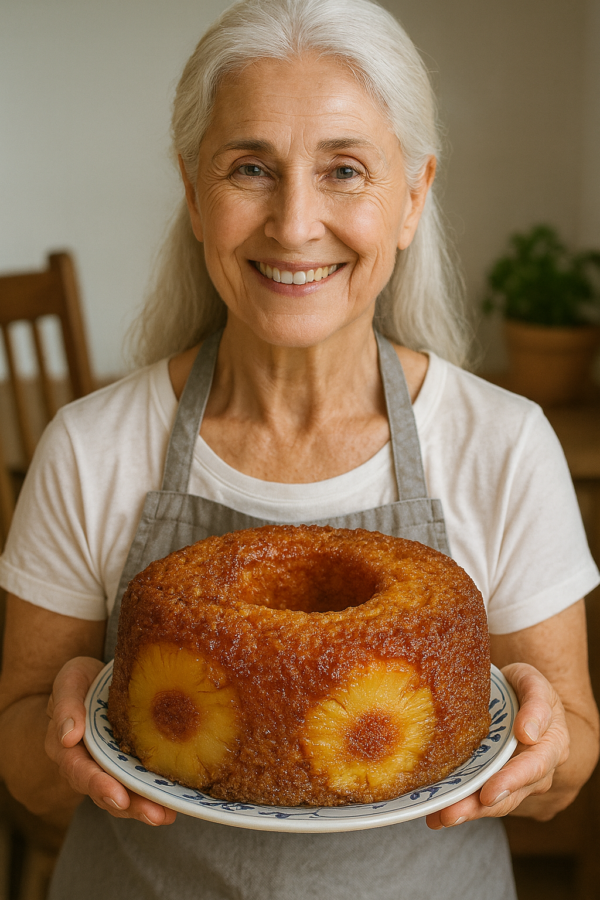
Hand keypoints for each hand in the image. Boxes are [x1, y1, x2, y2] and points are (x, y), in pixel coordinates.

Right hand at [45, 657, 176, 825]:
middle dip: (130, 805)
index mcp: (67, 748)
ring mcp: (109, 767)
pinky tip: (175, 801)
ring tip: (167, 815)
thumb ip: (66, 705)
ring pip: (124, 794)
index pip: (80, 771)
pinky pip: (140, 783)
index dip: (98, 786)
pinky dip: (155, 794)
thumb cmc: (82, 679)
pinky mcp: (129, 764)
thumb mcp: (70, 681)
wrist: (100, 678)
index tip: (118, 798)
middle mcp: (87, 765)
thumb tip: (68, 736)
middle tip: (153, 814)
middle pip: (105, 792)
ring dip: (145, 807)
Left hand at [426, 662, 569, 828]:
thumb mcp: (533, 683)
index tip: (488, 792)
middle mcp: (537, 769)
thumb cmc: (525, 687)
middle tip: (453, 813)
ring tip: (440, 817)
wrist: (517, 694)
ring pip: (494, 802)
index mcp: (552, 744)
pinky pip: (479, 797)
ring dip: (467, 811)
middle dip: (481, 806)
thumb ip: (536, 704)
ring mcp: (515, 779)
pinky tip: (434, 815)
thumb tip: (528, 733)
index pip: (534, 766)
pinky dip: (457, 806)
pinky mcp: (493, 781)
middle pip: (511, 793)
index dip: (511, 780)